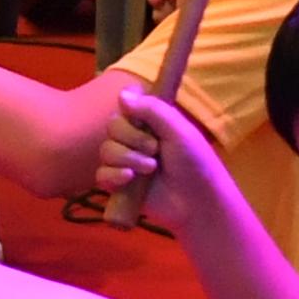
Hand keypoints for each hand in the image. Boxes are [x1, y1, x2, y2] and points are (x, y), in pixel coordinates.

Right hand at [90, 77, 226, 229]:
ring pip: (106, 150)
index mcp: (150, 121)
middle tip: (154, 149)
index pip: (127, 102)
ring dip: (128, 158)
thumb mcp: (179, 131)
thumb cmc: (195, 163)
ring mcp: (125, 161)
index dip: (127, 105)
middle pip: (113, 126)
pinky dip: (113, 175)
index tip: (133, 112)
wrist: (197, 203)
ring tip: (150, 169)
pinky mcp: (118, 185)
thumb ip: (152, 110)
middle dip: (131, 138)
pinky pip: (101, 174)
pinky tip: (129, 179)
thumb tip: (121, 94)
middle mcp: (135, 138)